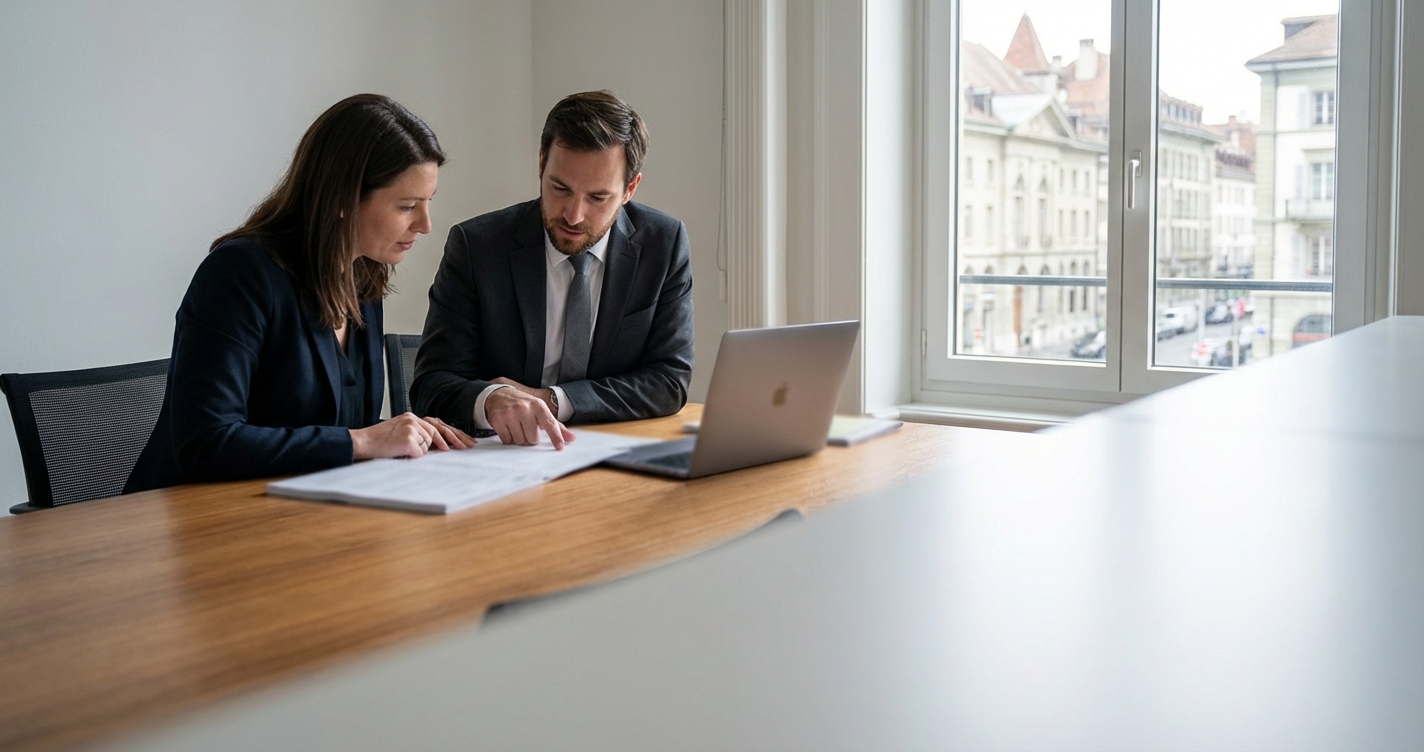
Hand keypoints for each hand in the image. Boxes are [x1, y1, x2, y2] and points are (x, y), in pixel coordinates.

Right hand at [350, 413, 476, 459]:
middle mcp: (413, 419)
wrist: (361, 443)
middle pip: (440, 431)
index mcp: (411, 417)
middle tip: (468, 447)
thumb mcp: (400, 433)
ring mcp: (411, 428)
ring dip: (418, 451)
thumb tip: (437, 446)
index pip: (438, 424)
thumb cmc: (379, 442)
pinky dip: (412, 456)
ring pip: (428, 445)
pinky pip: (420, 453)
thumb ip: (417, 434)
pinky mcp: (408, 440)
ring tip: (401, 449)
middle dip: (456, 440)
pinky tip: (400, 452)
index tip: (466, 440)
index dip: (454, 433)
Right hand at [486, 379, 574, 448]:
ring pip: (520, 441)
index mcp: (539, 406)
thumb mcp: (541, 411)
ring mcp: (510, 413)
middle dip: (530, 437)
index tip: (560, 447)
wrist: (499, 395)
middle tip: (526, 427)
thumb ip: (556, 426)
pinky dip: (508, 438)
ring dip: (519, 438)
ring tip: (516, 426)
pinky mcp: (497, 419)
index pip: (550, 424)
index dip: (556, 437)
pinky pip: (507, 440)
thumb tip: (572, 439)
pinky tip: (507, 427)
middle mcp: (525, 408)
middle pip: (533, 439)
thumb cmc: (524, 406)